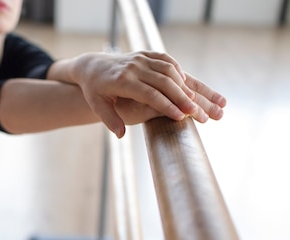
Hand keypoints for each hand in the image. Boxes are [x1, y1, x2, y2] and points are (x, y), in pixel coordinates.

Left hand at [74, 51, 224, 136]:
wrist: (93, 67)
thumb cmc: (95, 90)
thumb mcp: (97, 106)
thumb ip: (110, 120)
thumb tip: (121, 136)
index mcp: (122, 81)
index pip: (149, 94)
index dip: (166, 105)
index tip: (181, 117)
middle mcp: (133, 67)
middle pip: (163, 82)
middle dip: (181, 98)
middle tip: (196, 113)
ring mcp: (140, 58)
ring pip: (168, 69)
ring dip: (184, 85)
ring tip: (196, 101)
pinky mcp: (145, 53)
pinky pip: (166, 60)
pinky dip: (178, 71)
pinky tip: (187, 84)